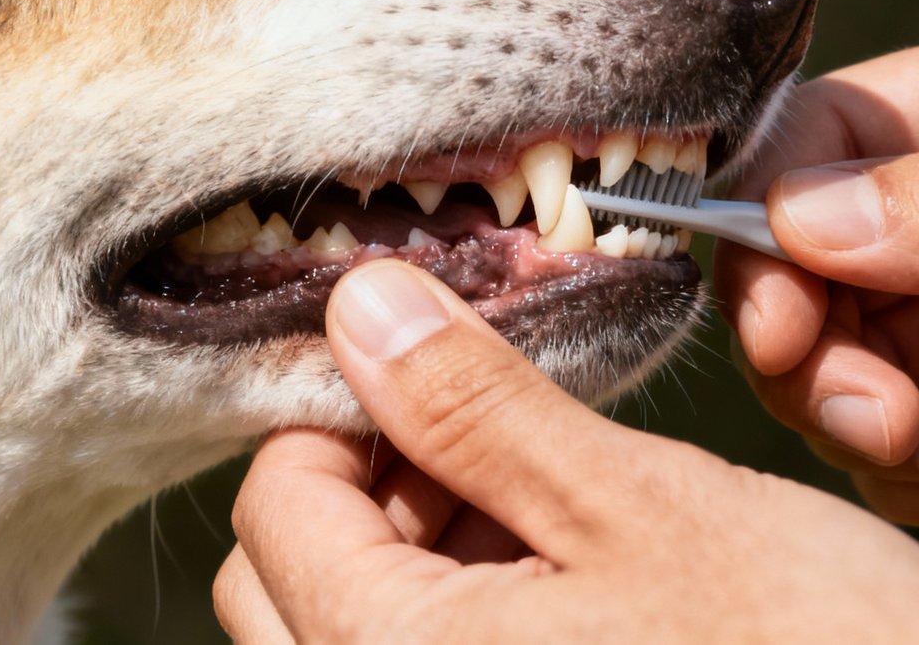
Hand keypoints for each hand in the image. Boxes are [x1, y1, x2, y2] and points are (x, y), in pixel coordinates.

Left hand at [215, 260, 918, 642]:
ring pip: (357, 630)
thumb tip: (361, 305)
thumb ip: (477, 409)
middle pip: (293, 579)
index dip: (350, 409)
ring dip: (427, 543)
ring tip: (559, 491)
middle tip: (505, 427)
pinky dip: (474, 606)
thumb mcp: (641, 505)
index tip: (450, 361)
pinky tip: (575, 566)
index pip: (278, 505)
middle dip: (380, 479)